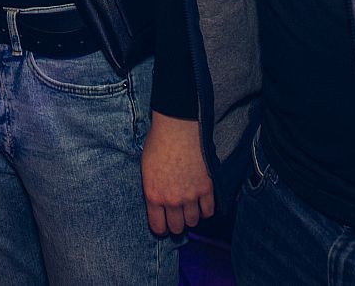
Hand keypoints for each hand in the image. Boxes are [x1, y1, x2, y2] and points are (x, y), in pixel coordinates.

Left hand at [142, 112, 214, 234]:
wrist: (178, 127)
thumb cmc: (158, 143)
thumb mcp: (146, 169)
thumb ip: (153, 189)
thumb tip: (157, 202)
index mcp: (153, 195)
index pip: (158, 227)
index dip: (161, 228)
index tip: (163, 225)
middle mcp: (172, 200)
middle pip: (177, 227)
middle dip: (176, 224)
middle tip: (177, 218)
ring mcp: (190, 196)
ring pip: (193, 221)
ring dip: (191, 218)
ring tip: (189, 209)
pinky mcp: (206, 188)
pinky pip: (208, 211)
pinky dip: (205, 211)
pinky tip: (201, 204)